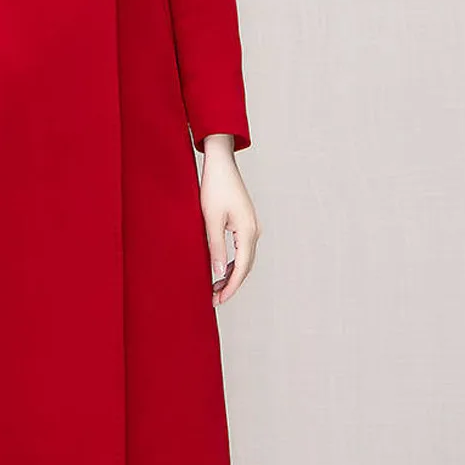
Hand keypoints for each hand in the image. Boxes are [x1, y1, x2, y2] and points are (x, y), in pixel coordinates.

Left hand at [200, 136, 260, 305]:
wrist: (221, 163)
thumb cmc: (215, 187)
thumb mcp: (210, 219)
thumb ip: (215, 247)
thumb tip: (217, 273)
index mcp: (247, 231)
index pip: (241, 268)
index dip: (231, 287)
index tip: (219, 300)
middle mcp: (254, 231)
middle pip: (246, 266)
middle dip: (231, 284)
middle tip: (215, 299)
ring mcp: (252, 226)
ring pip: (244, 258)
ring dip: (232, 274)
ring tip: (215, 287)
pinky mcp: (246, 222)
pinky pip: (242, 248)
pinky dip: (233, 261)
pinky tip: (221, 268)